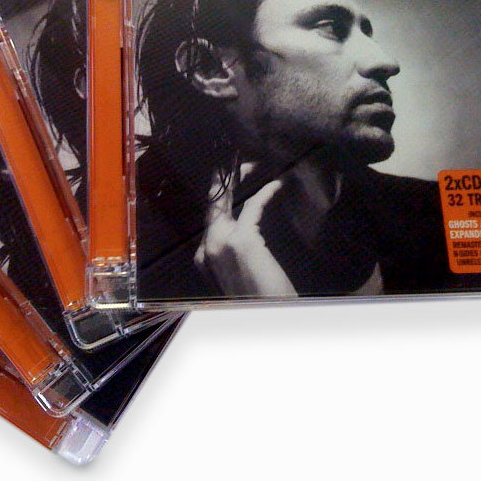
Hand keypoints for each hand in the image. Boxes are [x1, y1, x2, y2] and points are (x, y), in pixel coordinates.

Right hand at [193, 165, 296, 297]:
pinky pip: (252, 207)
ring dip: (239, 178)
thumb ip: (236, 251)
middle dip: (224, 180)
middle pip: (212, 205)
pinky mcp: (242, 240)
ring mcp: (220, 244)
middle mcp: (206, 249)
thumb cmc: (261, 299)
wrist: (271, 317)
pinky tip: (277, 185)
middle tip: (237, 162)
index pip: (210, 218)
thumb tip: (245, 227)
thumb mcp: (240, 273)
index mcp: (203, 258)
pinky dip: (265, 193)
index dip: (219, 195)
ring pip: (225, 200)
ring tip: (252, 165)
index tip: (229, 177)